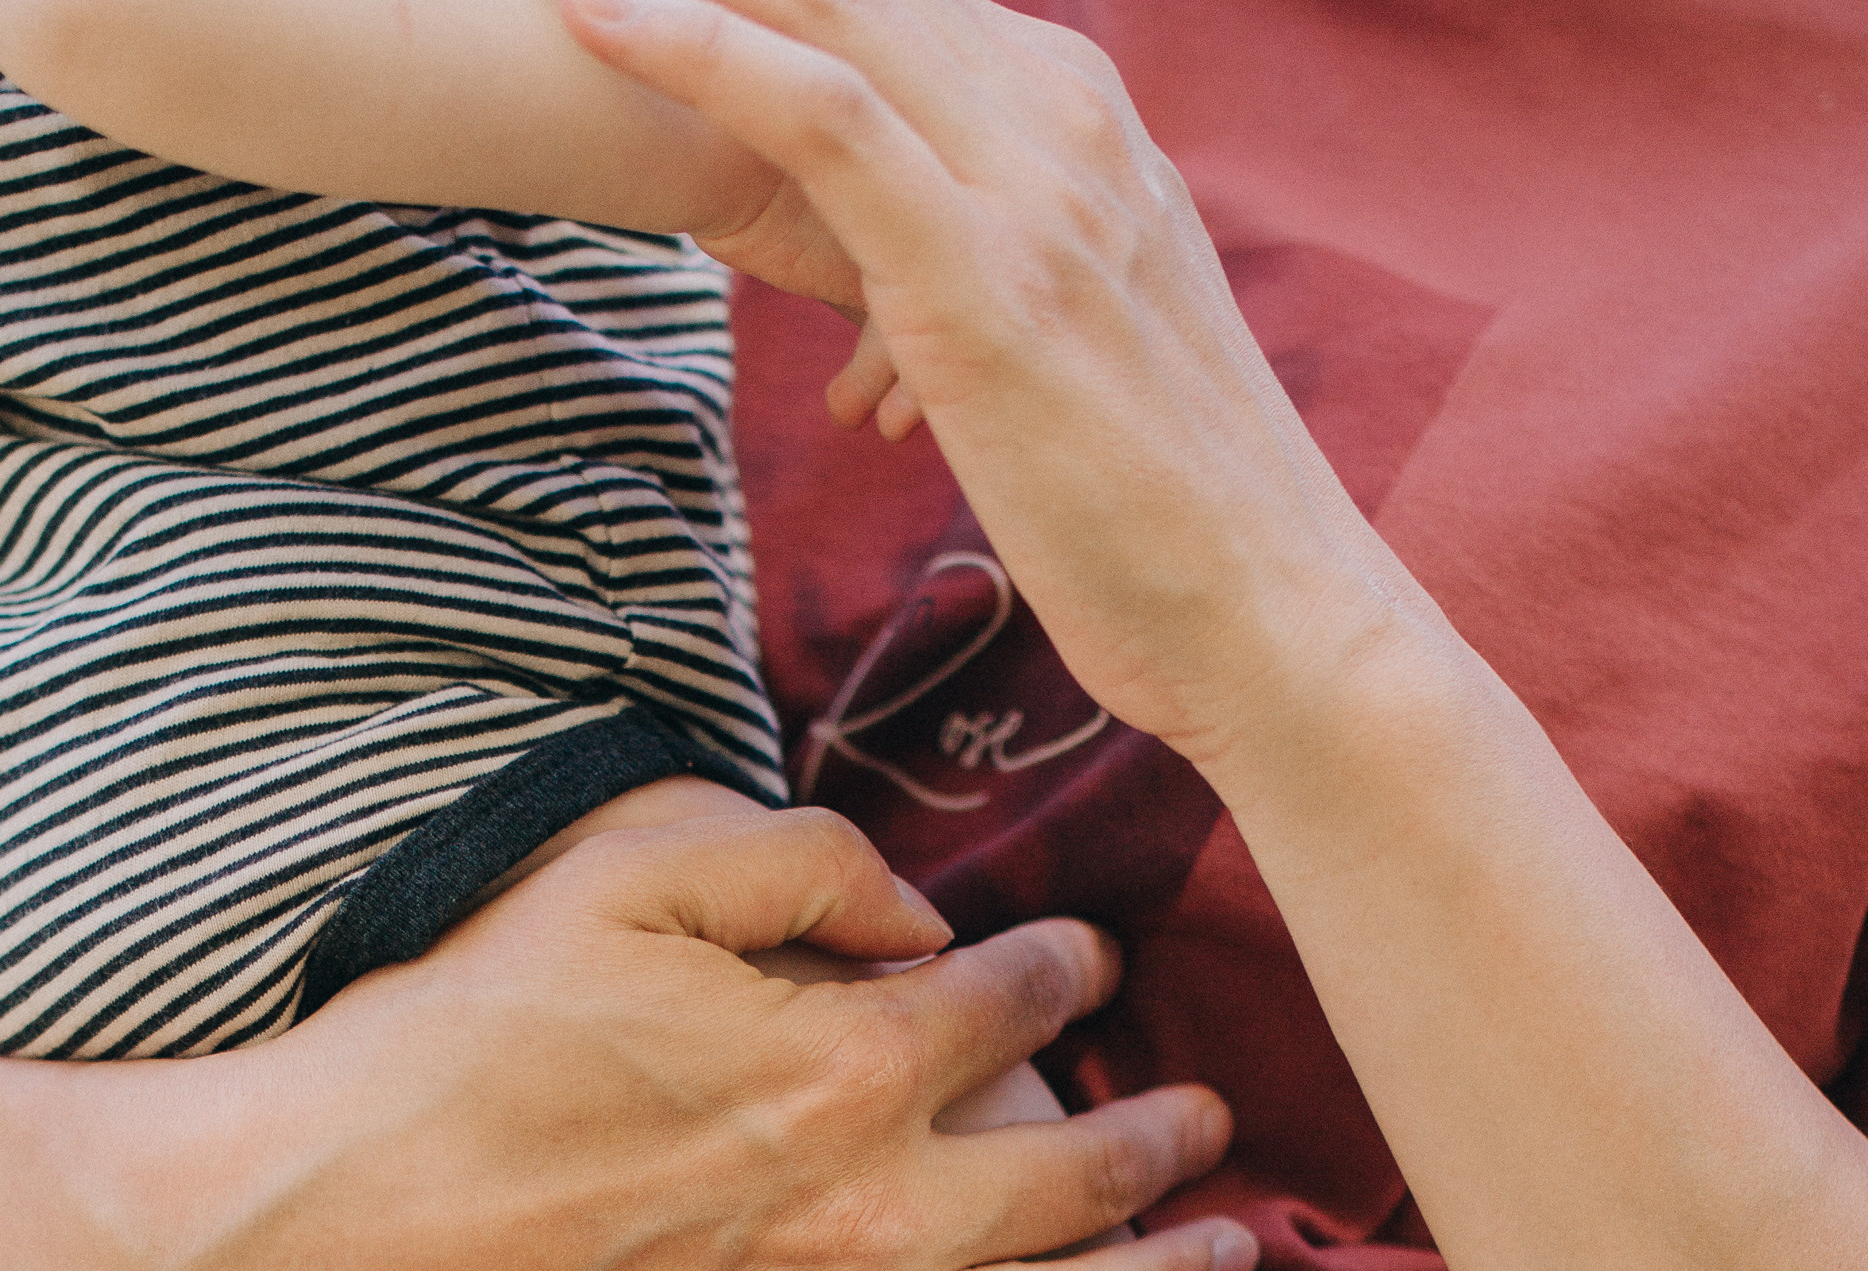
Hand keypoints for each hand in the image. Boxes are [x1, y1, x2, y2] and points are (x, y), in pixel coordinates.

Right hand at [101, 799, 1250, 1270]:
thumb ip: (790, 861)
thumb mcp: (612, 877)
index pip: (1005, 1004)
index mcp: (838, 1063)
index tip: (1076, 958)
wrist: (333, 1241)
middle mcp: (869, 1217)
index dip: (1054, 969)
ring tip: (1230, 1243)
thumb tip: (918, 906)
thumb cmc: (459, 1044)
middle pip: (1072, 1170)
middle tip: (1208, 1111)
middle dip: (1156, 1132)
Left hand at [562, 0, 1414, 769]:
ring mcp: (1033, 191)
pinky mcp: (983, 279)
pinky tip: (602, 24)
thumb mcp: (1079, 359)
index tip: (672, 0)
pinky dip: (704, 54)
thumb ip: (1006, 283)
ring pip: (843, 13)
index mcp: (1093, 130)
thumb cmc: (1164, 523)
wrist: (1266, 612)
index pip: (916, 6)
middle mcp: (1072, 123)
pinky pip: (827, 117)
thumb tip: (916, 306)